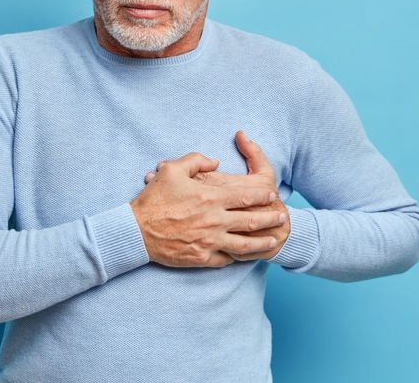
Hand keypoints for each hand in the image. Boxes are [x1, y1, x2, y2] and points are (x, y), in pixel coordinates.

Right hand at [131, 151, 285, 267]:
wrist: (136, 231)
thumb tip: (215, 161)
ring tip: (273, 240)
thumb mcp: (172, 170)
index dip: (262, 195)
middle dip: (270, 218)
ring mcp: (209, 241)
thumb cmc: (154, 199)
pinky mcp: (201, 258)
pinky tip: (245, 255)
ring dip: (262, 241)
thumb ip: (196, 160)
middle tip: (282, 217)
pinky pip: (225, 259)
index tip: (272, 194)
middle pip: (251, 220)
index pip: (245, 196)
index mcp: (210, 198)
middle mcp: (214, 221)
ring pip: (244, 243)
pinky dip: (237, 257)